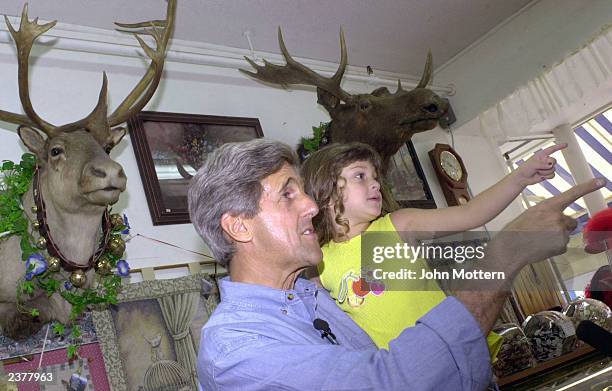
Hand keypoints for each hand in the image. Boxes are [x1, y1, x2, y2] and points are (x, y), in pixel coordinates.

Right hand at [490, 178, 605, 271]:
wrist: (510, 247)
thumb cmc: (518, 230)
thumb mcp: (531, 214)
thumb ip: (548, 213)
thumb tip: (559, 218)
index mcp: (548, 206)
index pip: (572, 194)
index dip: (588, 187)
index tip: (601, 181)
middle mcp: (557, 217)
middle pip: (570, 221)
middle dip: (562, 226)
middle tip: (545, 231)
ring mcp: (560, 231)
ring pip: (565, 234)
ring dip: (556, 237)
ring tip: (539, 239)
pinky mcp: (562, 245)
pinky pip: (562, 245)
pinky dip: (554, 246)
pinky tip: (541, 246)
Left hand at [514, 143, 566, 185]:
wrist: (523, 178)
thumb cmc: (525, 169)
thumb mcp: (532, 164)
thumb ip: (542, 164)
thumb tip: (550, 165)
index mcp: (541, 155)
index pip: (552, 149)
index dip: (559, 146)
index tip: (566, 144)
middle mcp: (545, 160)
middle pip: (554, 161)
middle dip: (547, 165)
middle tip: (538, 168)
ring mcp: (547, 167)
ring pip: (553, 169)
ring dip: (544, 172)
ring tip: (537, 172)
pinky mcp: (548, 174)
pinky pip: (552, 175)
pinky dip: (546, 176)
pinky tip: (540, 176)